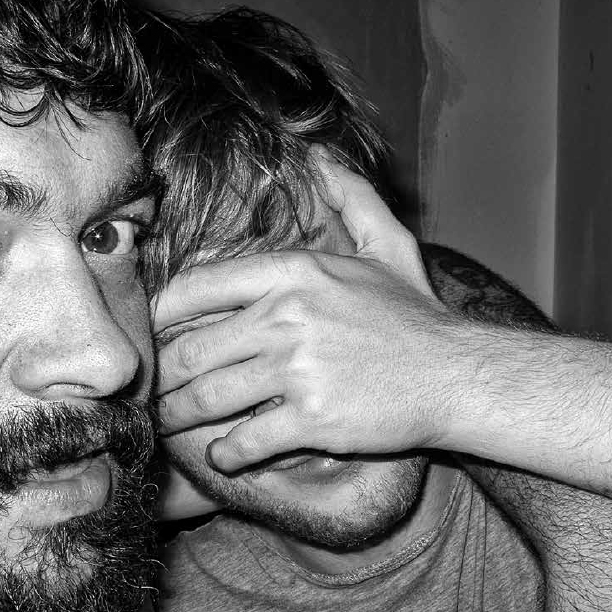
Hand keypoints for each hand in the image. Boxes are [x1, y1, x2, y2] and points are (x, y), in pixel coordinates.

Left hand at [152, 149, 460, 472]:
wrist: (459, 376)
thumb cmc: (418, 317)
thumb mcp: (389, 245)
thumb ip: (352, 197)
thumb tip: (321, 155)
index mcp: (295, 272)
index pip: (197, 289)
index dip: (161, 317)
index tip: (152, 335)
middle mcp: (288, 317)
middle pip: (192, 351)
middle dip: (164, 378)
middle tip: (154, 391)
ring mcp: (298, 370)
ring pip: (208, 398)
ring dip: (181, 418)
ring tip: (173, 425)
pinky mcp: (312, 419)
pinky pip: (244, 441)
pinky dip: (226, 454)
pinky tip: (224, 456)